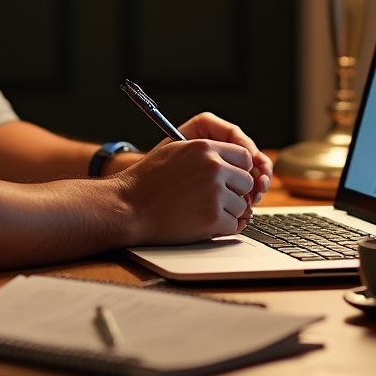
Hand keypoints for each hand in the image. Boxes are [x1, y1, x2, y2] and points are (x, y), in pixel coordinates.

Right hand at [115, 113, 265, 244]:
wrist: (129, 206)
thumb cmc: (148, 181)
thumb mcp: (177, 152)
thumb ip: (206, 154)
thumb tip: (234, 165)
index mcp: (204, 147)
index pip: (244, 157)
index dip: (239, 170)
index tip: (231, 179)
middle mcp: (213, 167)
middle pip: (246, 182)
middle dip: (234, 192)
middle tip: (212, 198)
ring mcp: (214, 193)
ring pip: (241, 206)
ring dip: (227, 211)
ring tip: (200, 209)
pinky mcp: (212, 218)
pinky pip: (233, 225)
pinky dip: (221, 228)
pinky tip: (200, 222)